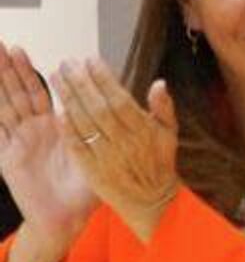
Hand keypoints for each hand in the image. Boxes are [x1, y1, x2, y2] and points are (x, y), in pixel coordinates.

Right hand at [0, 42, 97, 242]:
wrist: (67, 219)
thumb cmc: (84, 190)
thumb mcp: (101, 155)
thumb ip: (107, 132)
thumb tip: (113, 109)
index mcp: (54, 128)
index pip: (40, 93)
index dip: (31, 72)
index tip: (25, 49)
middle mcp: (33, 131)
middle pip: (19, 93)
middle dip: (10, 70)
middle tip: (3, 45)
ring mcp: (17, 143)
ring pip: (5, 106)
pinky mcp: (7, 158)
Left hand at [53, 58, 179, 242]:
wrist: (151, 200)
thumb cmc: (159, 163)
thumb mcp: (169, 134)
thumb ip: (164, 108)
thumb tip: (159, 83)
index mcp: (144, 131)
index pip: (120, 100)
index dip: (104, 79)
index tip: (90, 60)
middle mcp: (125, 143)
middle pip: (98, 108)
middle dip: (81, 83)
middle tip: (67, 63)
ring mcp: (108, 157)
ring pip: (85, 123)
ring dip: (69, 99)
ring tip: (57, 77)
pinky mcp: (93, 170)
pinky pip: (78, 146)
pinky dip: (69, 129)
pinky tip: (59, 110)